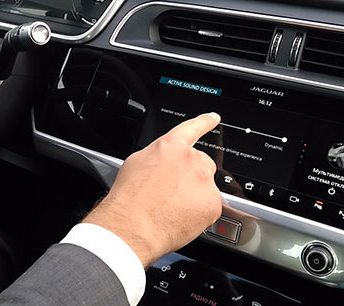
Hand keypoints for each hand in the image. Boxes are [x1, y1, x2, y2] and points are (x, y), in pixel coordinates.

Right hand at [83, 112, 221, 266]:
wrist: (134, 226)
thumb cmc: (130, 198)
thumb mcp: (136, 163)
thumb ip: (158, 156)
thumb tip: (164, 161)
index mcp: (171, 146)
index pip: (193, 127)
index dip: (205, 122)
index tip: (214, 118)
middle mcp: (191, 159)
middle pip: (201, 163)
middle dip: (191, 176)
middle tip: (173, 192)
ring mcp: (204, 181)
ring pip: (206, 186)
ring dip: (195, 194)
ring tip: (173, 208)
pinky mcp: (213, 202)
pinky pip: (210, 206)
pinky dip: (199, 213)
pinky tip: (181, 217)